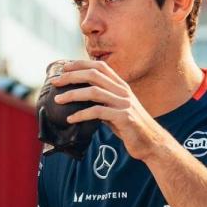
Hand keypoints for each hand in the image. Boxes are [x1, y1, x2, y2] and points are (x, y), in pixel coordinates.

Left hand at [52, 60, 168, 160]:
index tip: (64, 67)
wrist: (151, 143)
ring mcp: (124, 103)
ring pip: (94, 92)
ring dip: (73, 94)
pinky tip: (71, 119)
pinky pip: (98, 112)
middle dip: (72, 76)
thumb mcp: (117, 109)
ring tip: (58, 100)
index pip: (100, 66)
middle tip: (55, 82)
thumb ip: (103, 101)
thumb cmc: (131, 127)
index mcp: (121, 86)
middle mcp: (123, 91)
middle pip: (94, 75)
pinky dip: (82, 114)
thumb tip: (82, 98)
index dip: (81, 64)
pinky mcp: (124, 117)